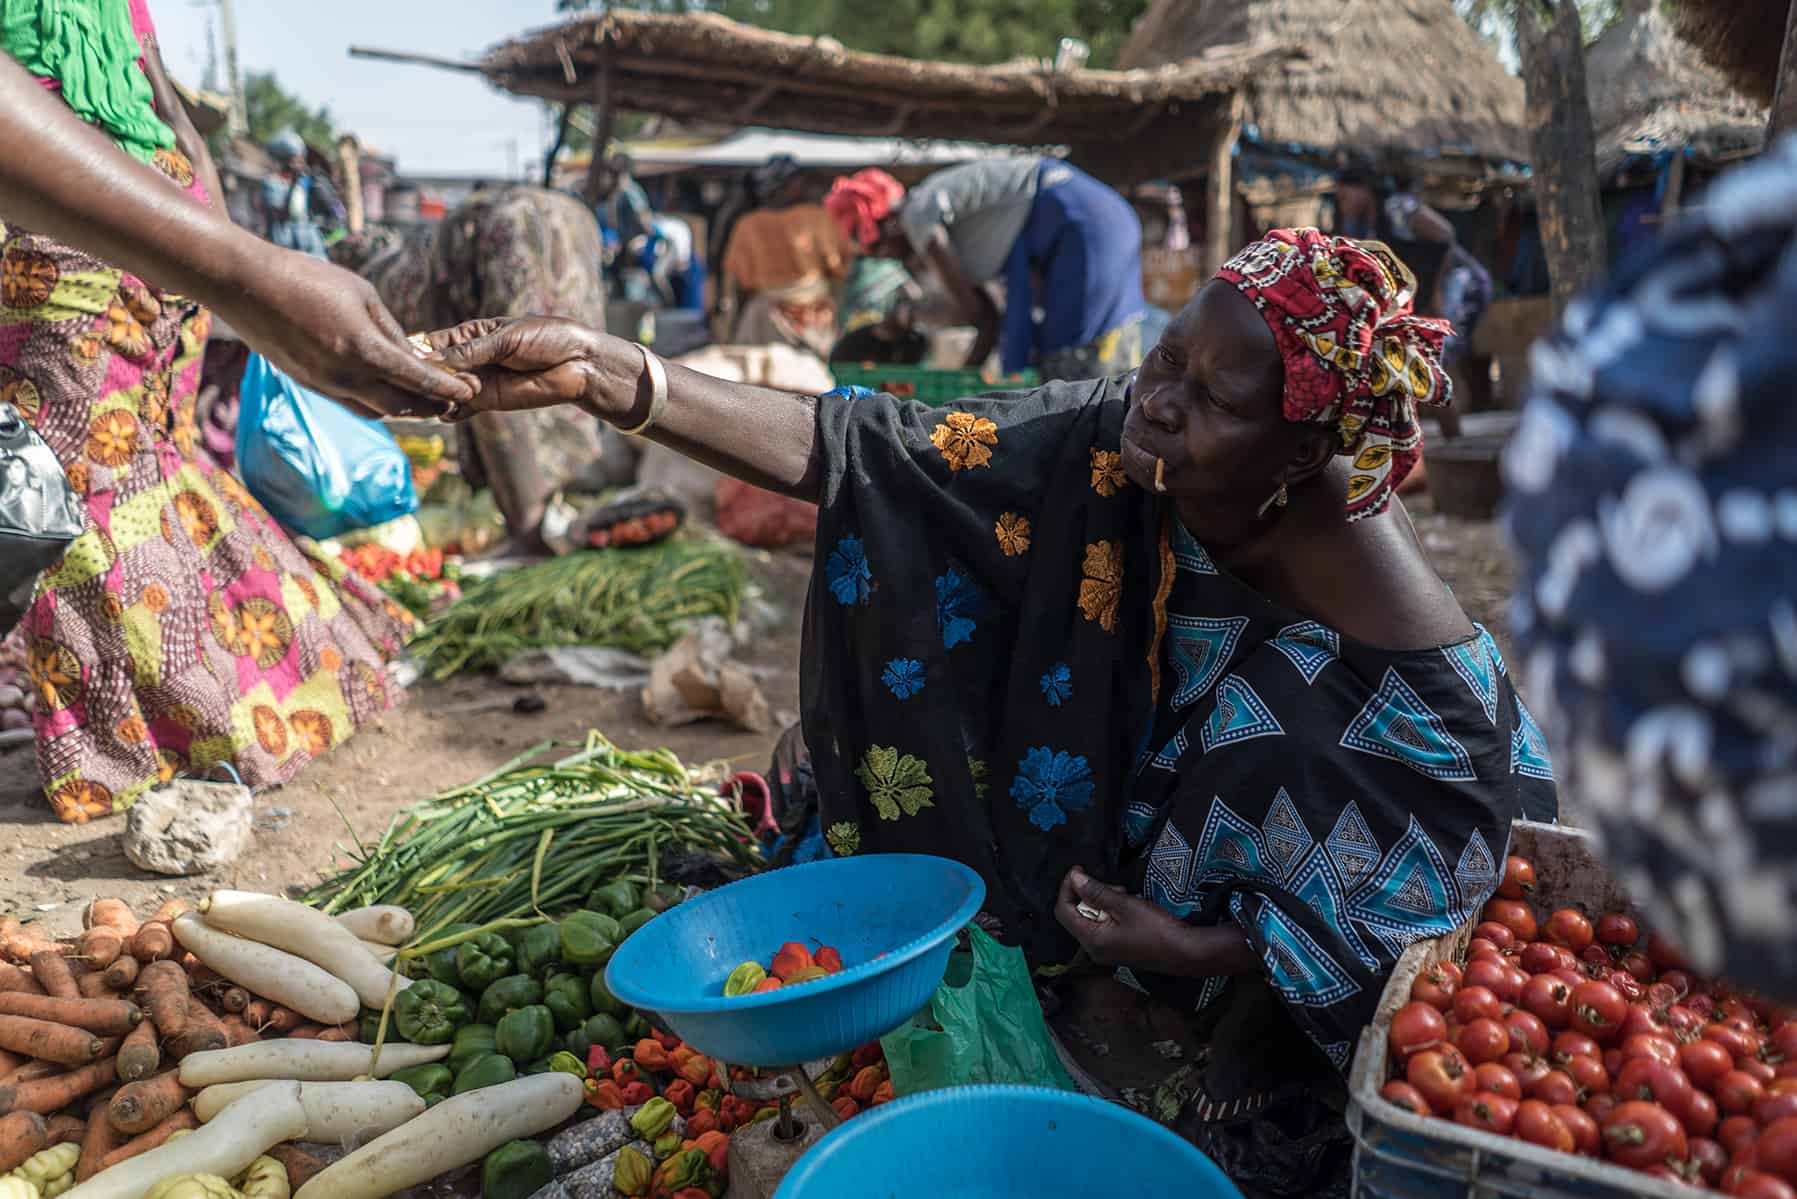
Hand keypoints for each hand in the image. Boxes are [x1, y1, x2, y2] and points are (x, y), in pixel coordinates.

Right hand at [229, 249, 475, 419]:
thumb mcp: (362, 294)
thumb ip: (391, 330)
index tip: (471, 390)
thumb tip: (414, 356)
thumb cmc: (307, 277)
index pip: (418, 379)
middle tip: (456, 400)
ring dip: (405, 409)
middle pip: (402, 406)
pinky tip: (390, 394)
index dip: (448, 388)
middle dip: (433, 406)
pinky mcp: (310, 385)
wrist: (246, 285)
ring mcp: (325, 385)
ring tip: (428, 401)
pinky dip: (377, 404)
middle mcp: (346, 376)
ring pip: (377, 411)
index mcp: (364, 350)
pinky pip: (353, 404)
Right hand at [427, 317, 612, 417]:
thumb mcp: (507, 338)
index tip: (405, 356)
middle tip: (421, 380)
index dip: (418, 350)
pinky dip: (448, 411)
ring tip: (438, 394)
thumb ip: (472, 351)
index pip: (433, 343)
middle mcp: (469, 359)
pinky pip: (459, 409)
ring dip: (436, 393)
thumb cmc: (548, 339)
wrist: (578, 364)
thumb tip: (433, 360)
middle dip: (425, 375)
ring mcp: (476, 382)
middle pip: (434, 369)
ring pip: (443, 390)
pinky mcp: (487, 403)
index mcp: (470, 334)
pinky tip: (445, 410)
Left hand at [1053, 866, 1230, 977]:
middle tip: (1113, 886)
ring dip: (1102, 902)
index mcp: (1091, 940)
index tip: (1078, 870)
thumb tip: (1074, 878)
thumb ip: (1096, 891)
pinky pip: (1104, 926)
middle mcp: (1094, 949)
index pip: (1063, 911)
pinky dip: (1111, 912)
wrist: (1186, 952)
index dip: (1067, 888)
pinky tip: (1129, 905)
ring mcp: (1106, 951)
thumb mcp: (1125, 904)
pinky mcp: (1118, 949)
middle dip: (1089, 894)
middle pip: (1077, 915)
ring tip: (1125, 895)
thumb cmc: (1156, 929)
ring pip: (1092, 919)